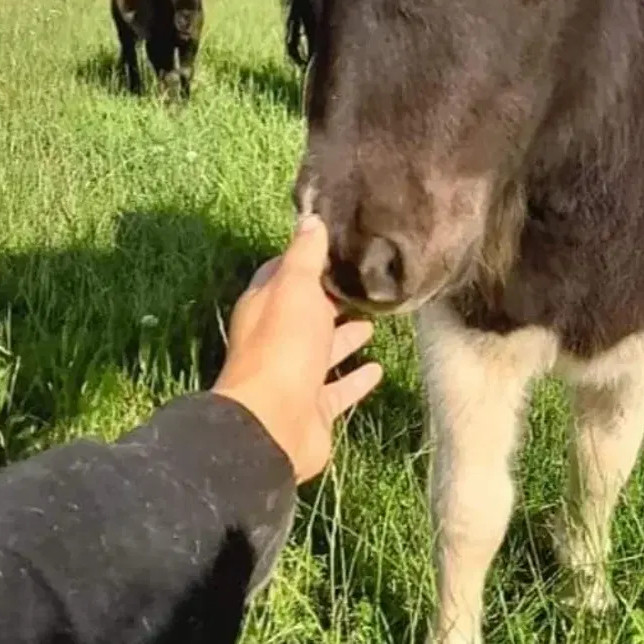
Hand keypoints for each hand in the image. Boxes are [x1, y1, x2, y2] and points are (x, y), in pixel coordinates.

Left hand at [212, 213, 382, 482]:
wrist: (274, 424)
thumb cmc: (283, 347)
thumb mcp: (295, 289)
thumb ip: (305, 256)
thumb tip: (310, 219)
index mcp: (266, 307)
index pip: (285, 275)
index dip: (308, 260)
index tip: (338, 247)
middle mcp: (278, 340)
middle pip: (307, 313)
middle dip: (332, 299)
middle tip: (366, 282)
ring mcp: (296, 375)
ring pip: (324, 350)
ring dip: (346, 336)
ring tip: (375, 320)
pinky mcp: (315, 406)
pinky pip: (339, 387)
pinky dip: (356, 377)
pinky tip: (378, 367)